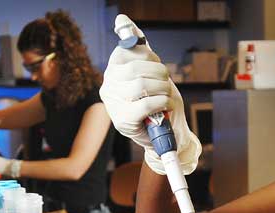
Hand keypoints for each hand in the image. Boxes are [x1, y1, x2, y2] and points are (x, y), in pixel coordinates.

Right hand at [99, 14, 200, 174]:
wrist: (164, 131)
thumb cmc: (157, 97)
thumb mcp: (150, 69)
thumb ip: (138, 46)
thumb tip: (122, 19)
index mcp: (113, 69)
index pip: (127, 51)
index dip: (149, 56)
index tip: (157, 66)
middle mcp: (108, 85)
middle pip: (136, 68)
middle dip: (160, 73)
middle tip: (166, 82)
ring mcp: (113, 104)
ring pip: (141, 86)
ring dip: (163, 89)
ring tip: (166, 96)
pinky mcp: (123, 120)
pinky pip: (146, 104)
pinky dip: (162, 103)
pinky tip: (166, 106)